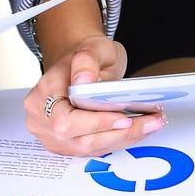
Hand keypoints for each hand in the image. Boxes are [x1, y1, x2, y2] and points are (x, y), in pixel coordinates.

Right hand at [23, 35, 166, 156]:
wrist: (79, 65)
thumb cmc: (85, 56)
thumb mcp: (92, 47)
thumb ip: (87, 61)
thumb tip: (83, 81)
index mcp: (44, 94)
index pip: (66, 121)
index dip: (96, 124)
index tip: (125, 119)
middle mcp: (42, 119)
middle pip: (80, 139)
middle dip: (120, 133)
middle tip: (152, 121)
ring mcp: (51, 135)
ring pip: (88, 148)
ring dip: (123, 138)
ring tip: (152, 124)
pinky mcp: (66, 143)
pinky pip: (91, 148)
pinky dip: (117, 139)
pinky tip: (138, 129)